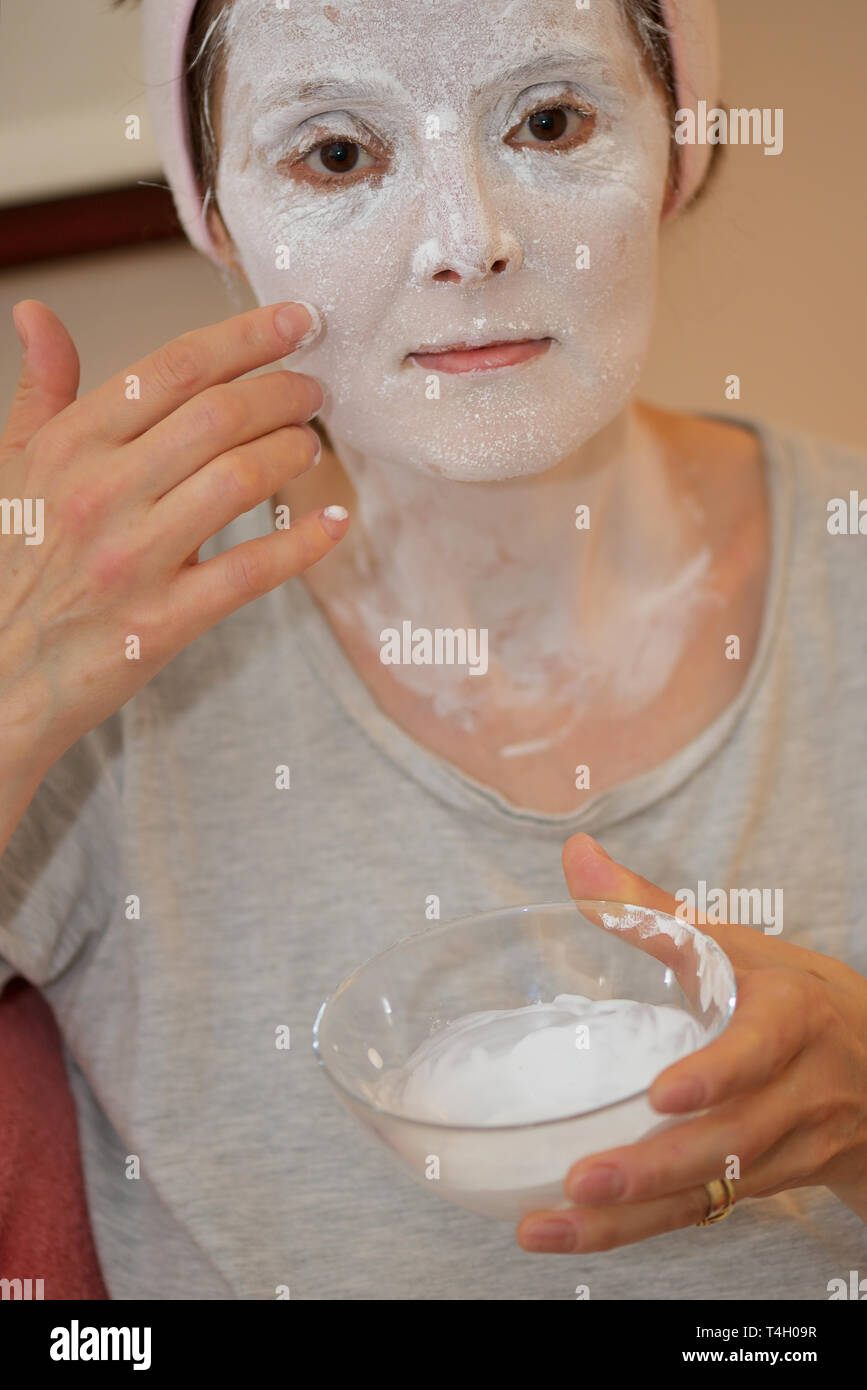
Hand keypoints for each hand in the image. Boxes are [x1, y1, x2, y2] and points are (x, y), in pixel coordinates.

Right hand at [0, 299, 347, 779]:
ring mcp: (133, 559)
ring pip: (240, 480)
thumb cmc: (12, 563)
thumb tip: (38, 315)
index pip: (173, 368)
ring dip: (293, 451)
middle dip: (283, 392)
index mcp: (69, 445)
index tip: (296, 321)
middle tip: (313, 391)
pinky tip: (332, 521)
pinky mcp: (162, 621)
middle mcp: (100, 493)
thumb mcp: (13, 467)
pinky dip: (303, 542)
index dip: (247, 336)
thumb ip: (40, 390)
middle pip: (219, 416)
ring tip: (309, 443)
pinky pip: (251, 571)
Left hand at [516, 834, 866, 1253]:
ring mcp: (787, 1148)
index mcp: (791, 1018)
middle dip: (656, 1168)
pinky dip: (638, 1230)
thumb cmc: (790, 996)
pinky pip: (703, 1213)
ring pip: (713, 1192)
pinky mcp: (764, 1187)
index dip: (720, 1073)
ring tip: (550, 1225)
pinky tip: (575, 1234)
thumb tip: (575, 855)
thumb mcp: (737, 947)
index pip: (762, 1048)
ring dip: (631, 1219)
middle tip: (584, 1181)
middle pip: (731, 1139)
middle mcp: (797, 1091)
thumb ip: (651, 907)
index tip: (665, 1094)